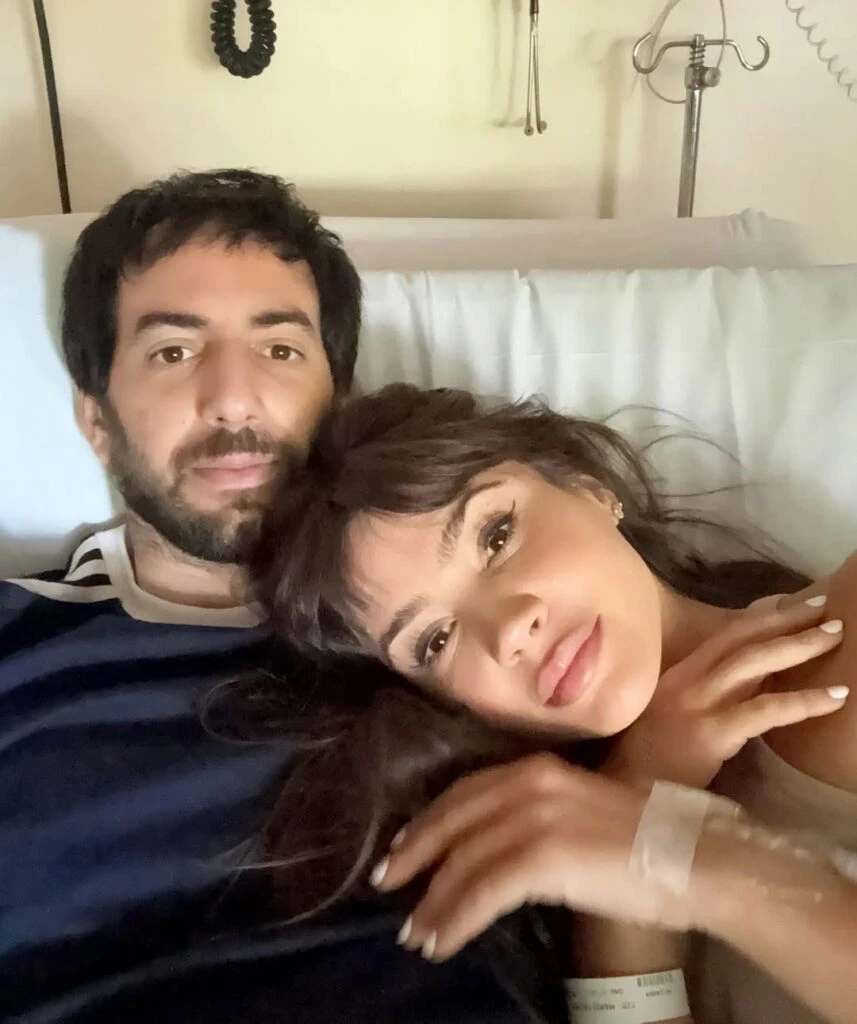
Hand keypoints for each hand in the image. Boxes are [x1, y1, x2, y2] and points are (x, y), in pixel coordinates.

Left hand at [371, 754, 700, 961]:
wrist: (698, 856)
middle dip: (416, 853)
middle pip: (453, 818)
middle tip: (386, 882)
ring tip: (414, 932)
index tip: (405, 846)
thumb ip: (544, 816)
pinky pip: (482, 891)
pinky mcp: (543, 856)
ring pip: (463, 860)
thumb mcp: (585, 810)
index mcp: (539, 768)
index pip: (468, 791)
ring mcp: (535, 816)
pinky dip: (454, 917)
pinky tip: (440, 940)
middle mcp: (530, 782)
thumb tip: (507, 846)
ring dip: (433, 901)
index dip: (432, 821)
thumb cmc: (653, 839)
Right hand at [605, 597, 845, 789]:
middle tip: (828, 610)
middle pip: (742, 639)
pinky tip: (835, 697)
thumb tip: (756, 682)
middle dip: (787, 621)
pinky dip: (803, 701)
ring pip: (753, 663)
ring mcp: (697, 703)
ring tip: (835, 636)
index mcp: (679, 674)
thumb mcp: (674, 716)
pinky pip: (765, 710)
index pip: (725, 635)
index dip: (763, 617)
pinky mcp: (711, 732)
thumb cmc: (650, 762)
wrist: (625, 793)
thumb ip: (707, 696)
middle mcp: (687, 679)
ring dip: (798, 645)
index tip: (797, 603)